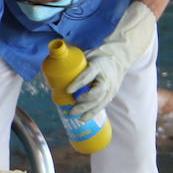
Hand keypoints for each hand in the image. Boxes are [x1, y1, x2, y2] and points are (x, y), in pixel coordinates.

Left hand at [66, 1, 154, 119]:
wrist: (118, 60)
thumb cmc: (98, 57)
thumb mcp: (89, 54)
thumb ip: (75, 60)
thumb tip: (54, 63)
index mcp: (99, 66)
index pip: (88, 75)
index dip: (78, 83)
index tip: (68, 90)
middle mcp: (106, 78)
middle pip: (96, 93)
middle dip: (83, 102)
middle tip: (71, 107)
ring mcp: (110, 88)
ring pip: (99, 102)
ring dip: (86, 111)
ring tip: (74, 114)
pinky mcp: (110, 95)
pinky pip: (101, 106)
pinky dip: (92, 113)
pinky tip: (83, 118)